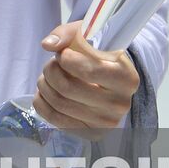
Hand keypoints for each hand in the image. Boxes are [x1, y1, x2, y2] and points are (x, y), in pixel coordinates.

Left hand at [31, 21, 139, 140]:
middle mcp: (120, 104)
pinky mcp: (90, 133)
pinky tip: (47, 90)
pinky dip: (42, 100)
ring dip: (44, 83)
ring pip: (58, 103)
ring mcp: (105, 122)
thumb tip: (47, 45)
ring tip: (50, 74)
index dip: (66, 59)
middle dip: (51, 70)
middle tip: (53, 62)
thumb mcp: (88, 35)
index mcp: (126, 78)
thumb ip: (68, 34)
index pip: (88, 71)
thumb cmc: (97, 54)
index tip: (64, 53)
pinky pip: (53, 118)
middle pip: (67, 88)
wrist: (109, 79)